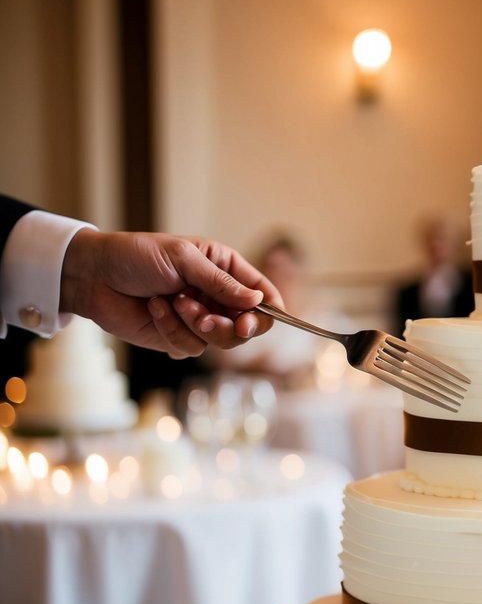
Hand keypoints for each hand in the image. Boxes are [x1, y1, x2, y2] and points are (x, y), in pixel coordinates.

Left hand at [59, 229, 283, 357]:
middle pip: (248, 327)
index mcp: (226, 270)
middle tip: (206, 320)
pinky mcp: (178, 337)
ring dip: (195, 325)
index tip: (251, 322)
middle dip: (228, 327)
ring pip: (220, 341)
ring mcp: (199, 319)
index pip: (264, 295)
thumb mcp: (183, 259)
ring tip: (173, 304)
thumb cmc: (136, 256)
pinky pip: (190, 347)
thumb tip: (256, 301)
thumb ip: (221, 282)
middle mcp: (218, 297)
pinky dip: (172, 330)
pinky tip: (155, 309)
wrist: (93, 276)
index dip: (267, 312)